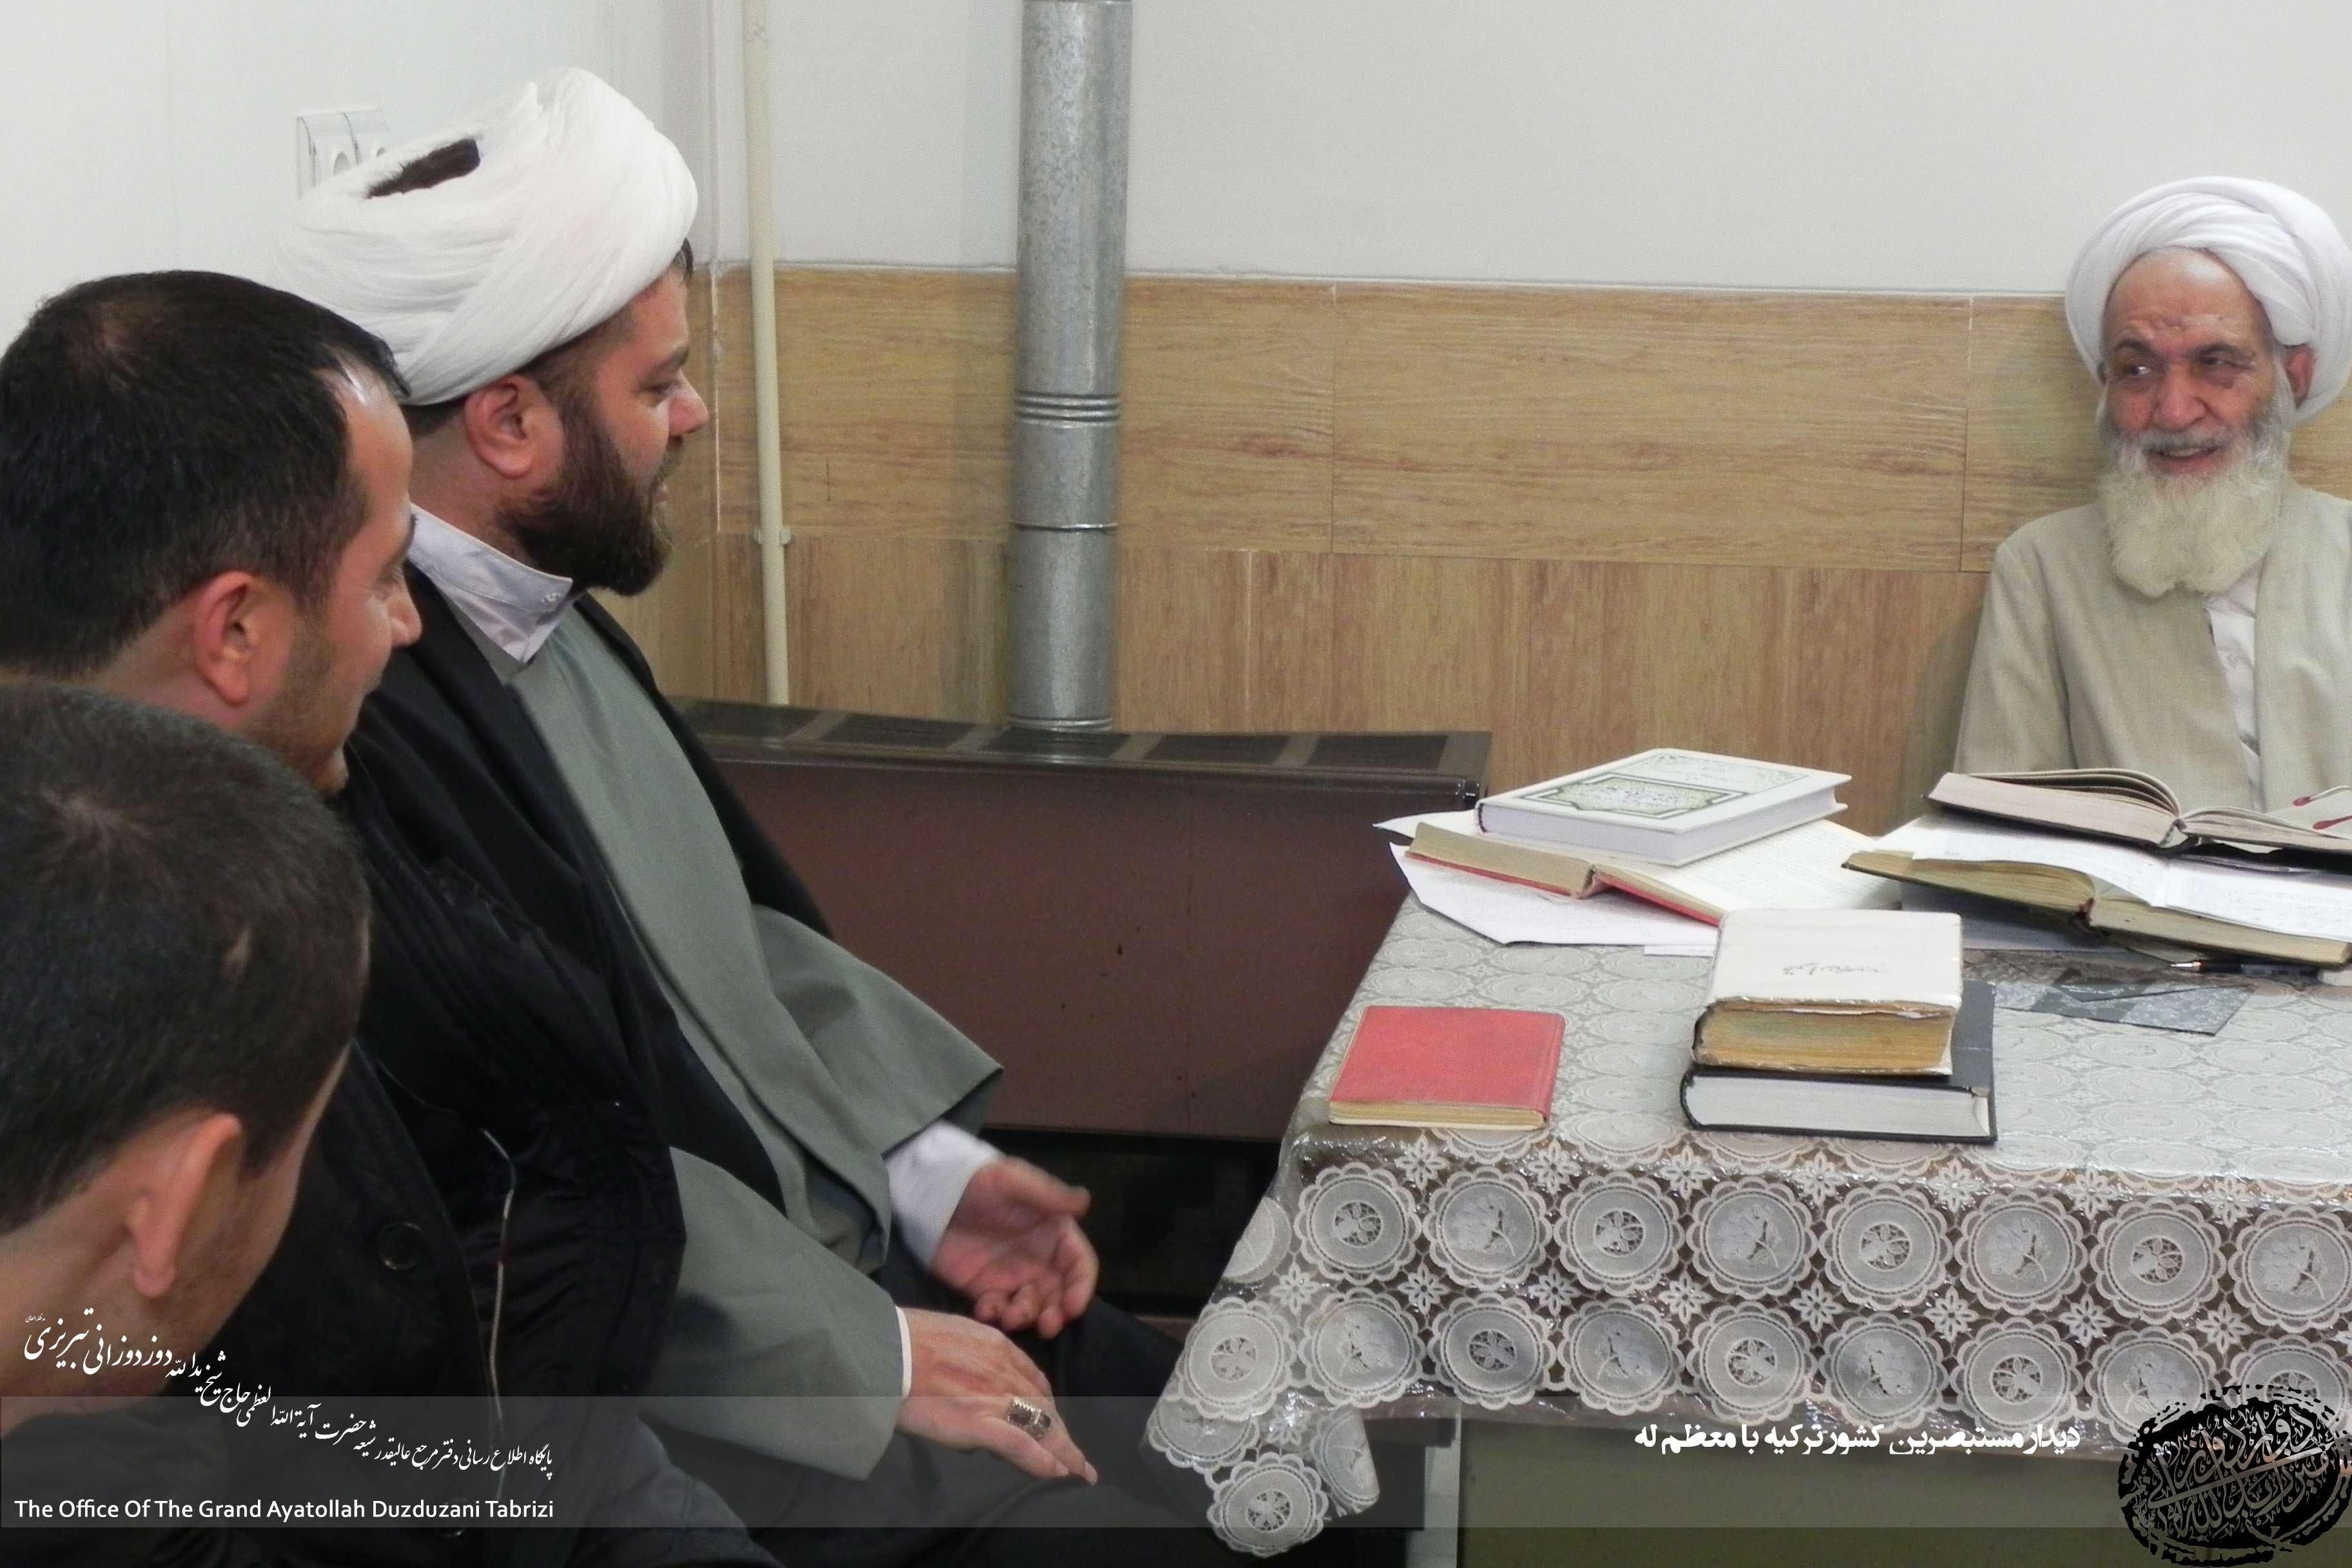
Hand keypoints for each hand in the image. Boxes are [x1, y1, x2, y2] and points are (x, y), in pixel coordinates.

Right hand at [897, 1309, 1096, 1482]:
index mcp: (997, 1346)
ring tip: (1079, 1472)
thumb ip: (971, 1356)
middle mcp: (1004, 1370)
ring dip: (1065, 1453)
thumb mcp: (950, 1335)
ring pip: (1043, 1426)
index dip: (1048, 1405)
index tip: (1054, 1421)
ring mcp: (995, 1398)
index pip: (1035, 1381)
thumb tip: (972, 1382)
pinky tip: (1059, 1474)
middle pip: (1045, 1406)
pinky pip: (1022, 1445)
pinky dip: (1043, 1462)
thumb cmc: (903, 1341)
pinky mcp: (979, 1423)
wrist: (882, 1350)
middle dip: (1063, 1433)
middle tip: (1077, 1457)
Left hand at [929, 1158, 1098, 1337]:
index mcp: (1054, 1233)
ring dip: (1026, 1318)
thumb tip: (1085, 1202)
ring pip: (1030, 1308)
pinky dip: (994, 1317)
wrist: (934, 1194)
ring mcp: (1011, 1277)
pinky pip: (996, 1311)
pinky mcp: (984, 1289)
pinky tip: (984, 1310)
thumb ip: (1049, 1195)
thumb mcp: (1015, 1180)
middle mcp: (1039, 1259)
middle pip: (1059, 1295)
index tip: (1073, 1307)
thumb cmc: (981, 1182)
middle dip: (1057, 1314)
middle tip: (1047, 1326)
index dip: (1081, 1287)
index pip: (1079, 1264)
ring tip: (1010, 1317)